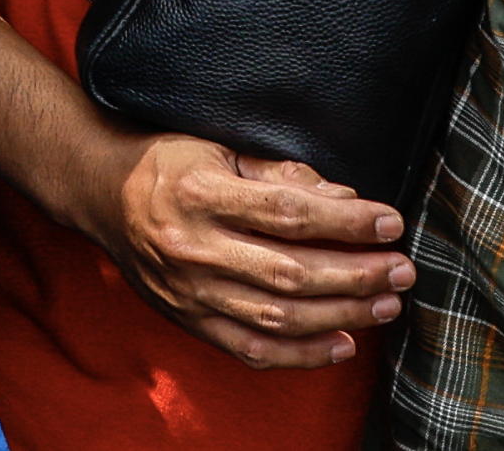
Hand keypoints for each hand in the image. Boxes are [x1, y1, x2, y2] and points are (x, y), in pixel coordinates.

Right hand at [66, 138, 411, 371]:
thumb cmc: (166, 162)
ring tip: (387, 304)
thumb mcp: (217, 147)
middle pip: (290, 271)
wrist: (100, 194)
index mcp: (201, 193)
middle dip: (357, 274)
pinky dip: (302, 355)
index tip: (390, 222)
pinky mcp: (188, 320)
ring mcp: (189, 291)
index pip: (288, 214)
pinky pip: (251, 349)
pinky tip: (343, 344)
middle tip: (402, 269)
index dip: (345, 222)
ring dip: (341, 314)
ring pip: (277, 317)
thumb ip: (280, 174)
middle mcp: (194, 247)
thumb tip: (344, 200)